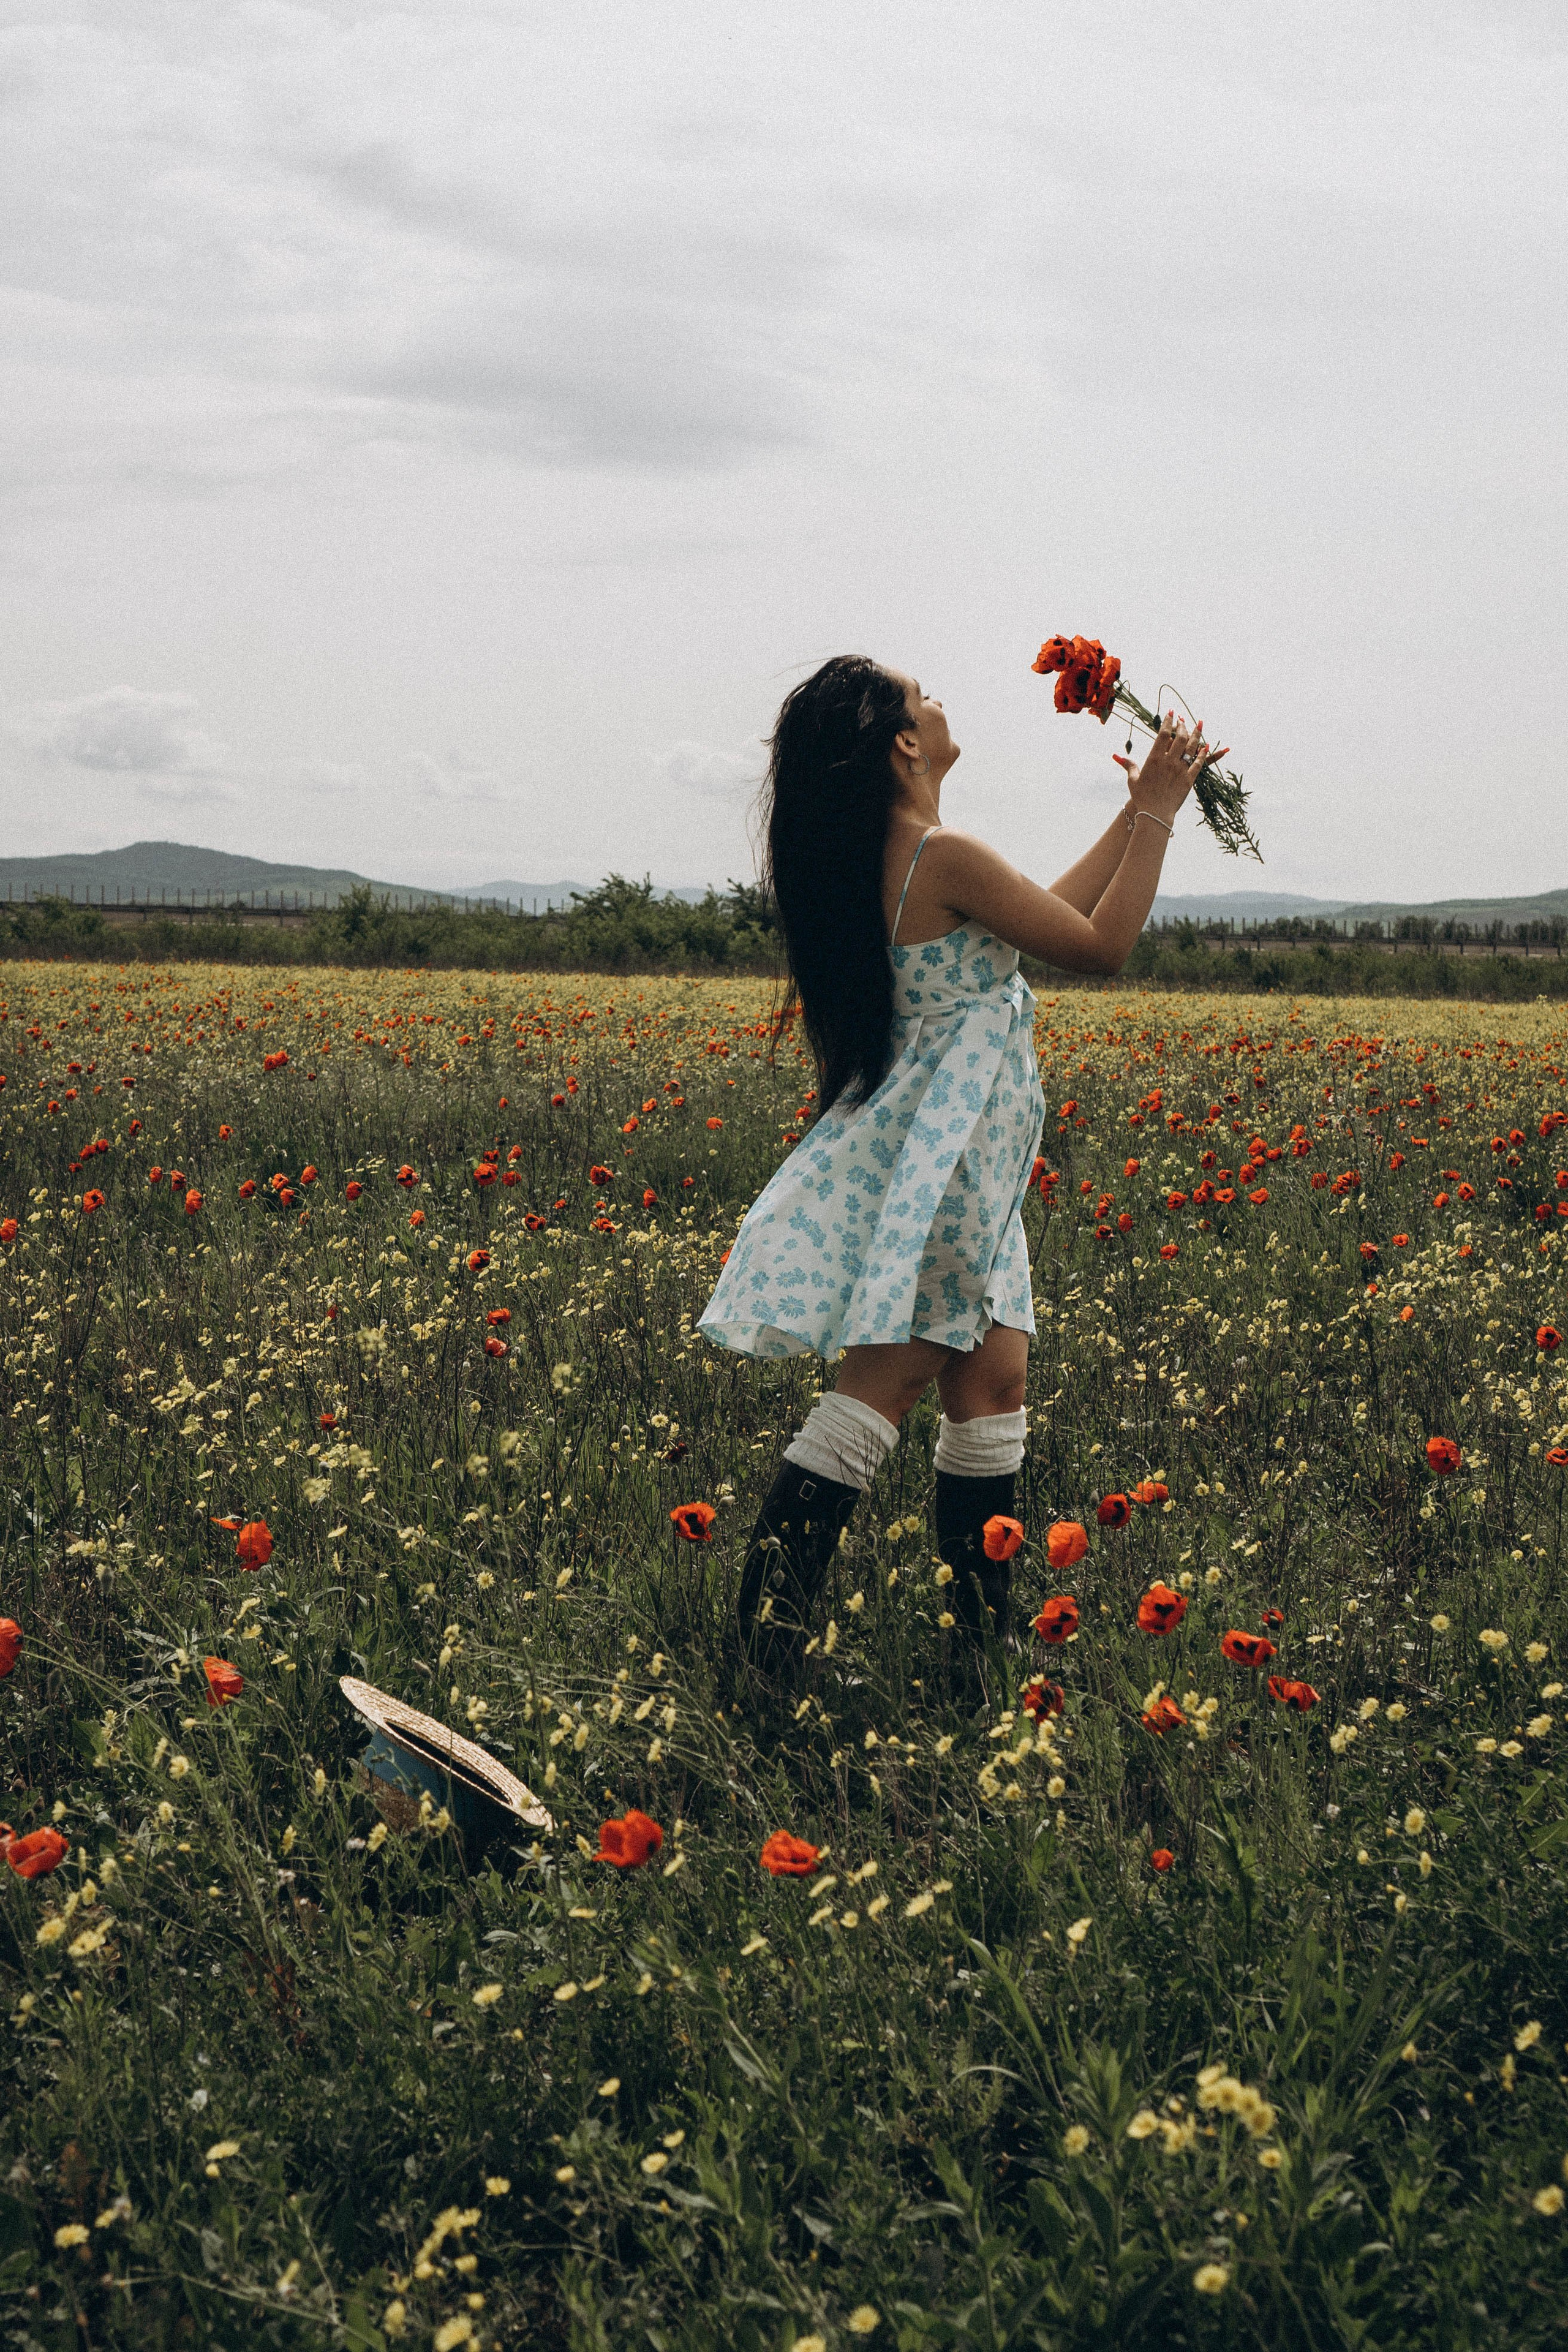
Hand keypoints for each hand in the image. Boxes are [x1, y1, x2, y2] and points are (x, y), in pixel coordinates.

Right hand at [1113, 712, 1210, 827]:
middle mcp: (1169, 762)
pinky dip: (1202, 754)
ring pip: (1191, 748)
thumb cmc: (1142, 798)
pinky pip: (1198, 763)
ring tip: (1199, 724)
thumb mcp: (1133, 780)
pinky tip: (1205, 746)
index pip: (1163, 734)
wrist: (1155, 815)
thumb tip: (1117, 756)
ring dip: (1196, 734)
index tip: (1171, 712)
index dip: (1168, 721)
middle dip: (1183, 725)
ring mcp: (1180, 770)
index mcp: (1154, 759)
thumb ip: (1129, 765)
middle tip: (1184, 719)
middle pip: (1180, 738)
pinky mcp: (1189, 779)